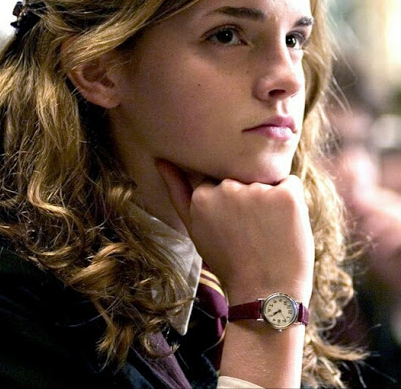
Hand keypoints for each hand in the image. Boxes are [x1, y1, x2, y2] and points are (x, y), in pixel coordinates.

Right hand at [155, 159, 313, 303]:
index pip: (219, 179)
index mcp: (202, 195)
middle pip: (241, 176)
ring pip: (265, 180)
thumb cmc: (228, 261)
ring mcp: (257, 191)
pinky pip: (289, 183)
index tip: (234, 225)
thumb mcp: (194, 228)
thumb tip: (161, 160)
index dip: (230, 201)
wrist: (265, 293)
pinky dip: (291, 199)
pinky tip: (285, 223)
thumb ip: (177, 191)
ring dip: (269, 198)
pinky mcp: (286, 196)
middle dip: (248, 195)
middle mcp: (227, 188)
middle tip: (252, 230)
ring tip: (269, 231)